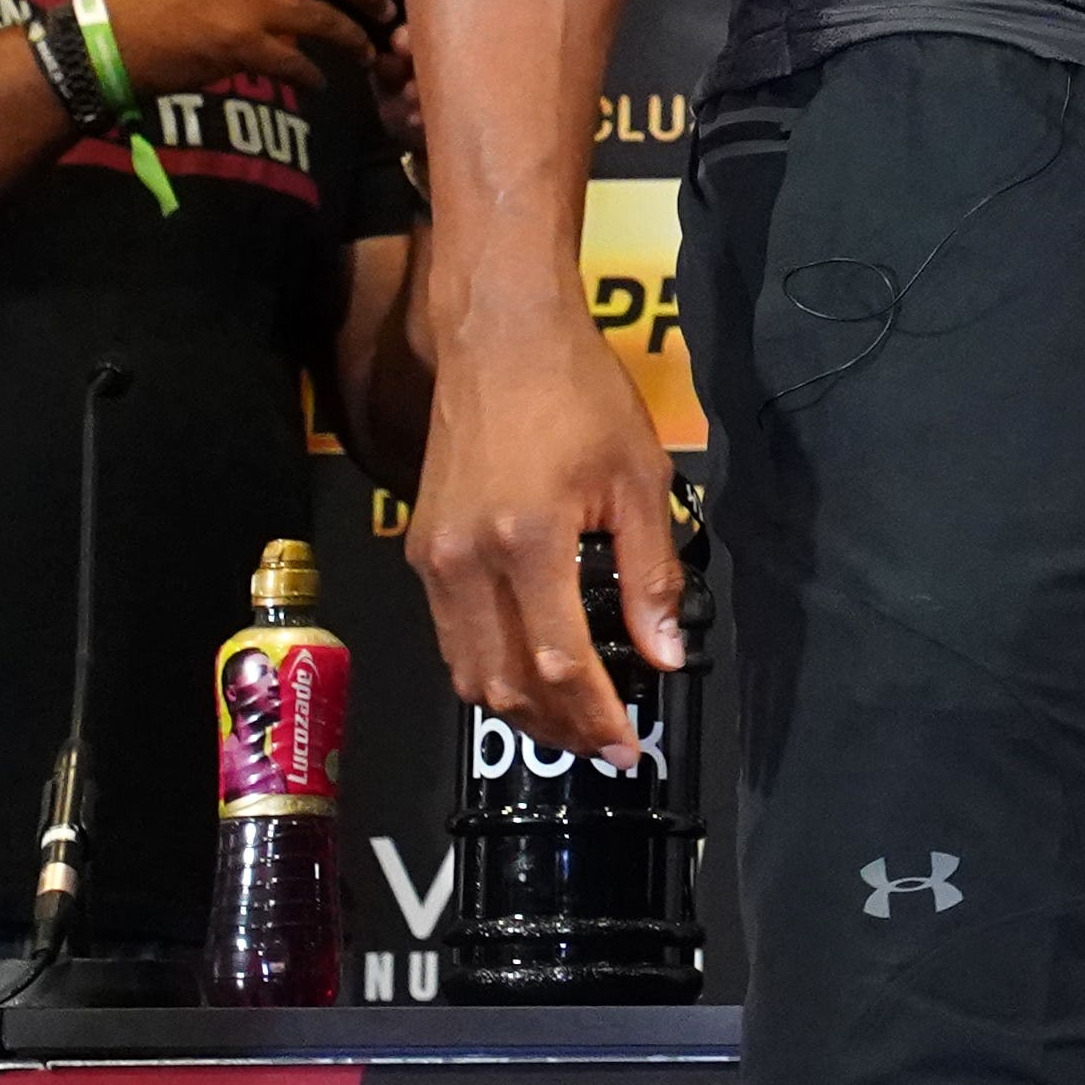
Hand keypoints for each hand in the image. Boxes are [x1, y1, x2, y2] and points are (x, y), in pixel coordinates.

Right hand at [405, 299, 684, 770]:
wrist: (499, 337)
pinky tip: (531, 674)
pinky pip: (451, 638)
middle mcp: (465, 562)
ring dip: (520, 711)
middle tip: (605, 746)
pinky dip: (490, 671)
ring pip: (468, 672)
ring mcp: (432, 560)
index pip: (559, 663)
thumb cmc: (579, 395)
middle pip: (505, 684)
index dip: (597, 716)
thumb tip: (665, 655)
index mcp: (527, 542)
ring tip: (574, 724)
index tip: (629, 746)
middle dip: (558, 729)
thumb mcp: (639, 479)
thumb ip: (652, 575)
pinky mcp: (420, 551)